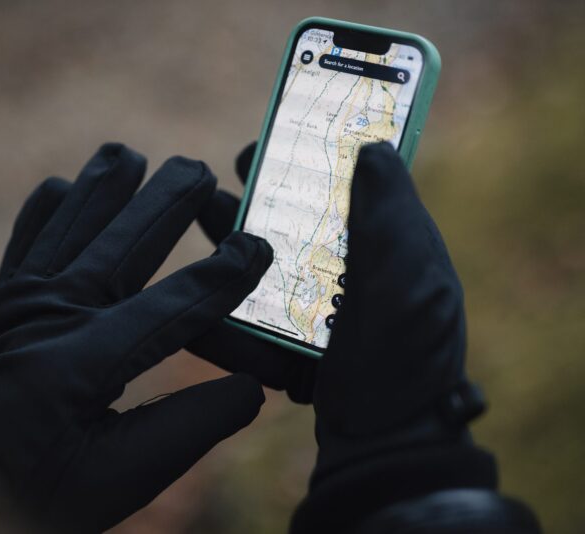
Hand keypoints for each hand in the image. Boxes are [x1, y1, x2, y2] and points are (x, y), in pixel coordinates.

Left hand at [0, 143, 273, 532]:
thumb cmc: (58, 489)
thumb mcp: (131, 473)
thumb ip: (193, 425)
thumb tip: (252, 389)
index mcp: (82, 363)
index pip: (167, 307)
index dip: (218, 277)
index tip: (257, 247)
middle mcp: (48, 320)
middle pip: (117, 247)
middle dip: (162, 205)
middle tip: (197, 168)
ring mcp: (21, 307)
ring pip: (68, 231)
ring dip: (100, 190)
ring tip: (127, 153)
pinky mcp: (7, 305)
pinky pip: (23, 246)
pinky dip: (41, 214)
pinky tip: (58, 186)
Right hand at [192, 141, 480, 469]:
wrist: (386, 446)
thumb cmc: (403, 362)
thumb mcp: (407, 282)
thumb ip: (389, 214)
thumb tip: (372, 145)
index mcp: (391, 247)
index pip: (350, 184)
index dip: (312, 155)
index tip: (272, 137)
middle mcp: (358, 272)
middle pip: (299, 220)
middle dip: (258, 198)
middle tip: (215, 180)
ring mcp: (325, 311)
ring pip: (269, 264)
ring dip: (230, 244)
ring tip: (196, 220)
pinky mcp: (297, 344)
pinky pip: (254, 316)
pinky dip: (225, 310)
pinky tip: (192, 305)